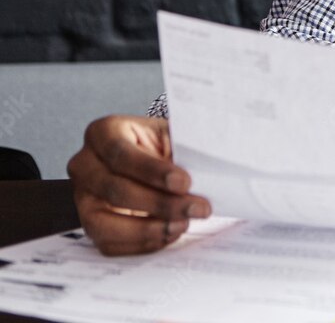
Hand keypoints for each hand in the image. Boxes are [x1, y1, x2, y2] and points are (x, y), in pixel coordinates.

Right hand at [67, 115, 211, 255]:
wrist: (154, 159)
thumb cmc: (163, 145)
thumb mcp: (174, 134)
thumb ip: (186, 145)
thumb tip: (210, 161)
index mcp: (103, 132)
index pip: (121, 154)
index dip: (153, 171)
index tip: (184, 182)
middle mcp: (85, 165)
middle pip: (115, 190)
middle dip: (160, 203)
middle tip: (197, 208)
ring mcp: (83, 197)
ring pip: (105, 223)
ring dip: (148, 229)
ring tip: (183, 225)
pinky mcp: (90, 224)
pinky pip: (109, 243)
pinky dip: (142, 243)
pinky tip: (169, 233)